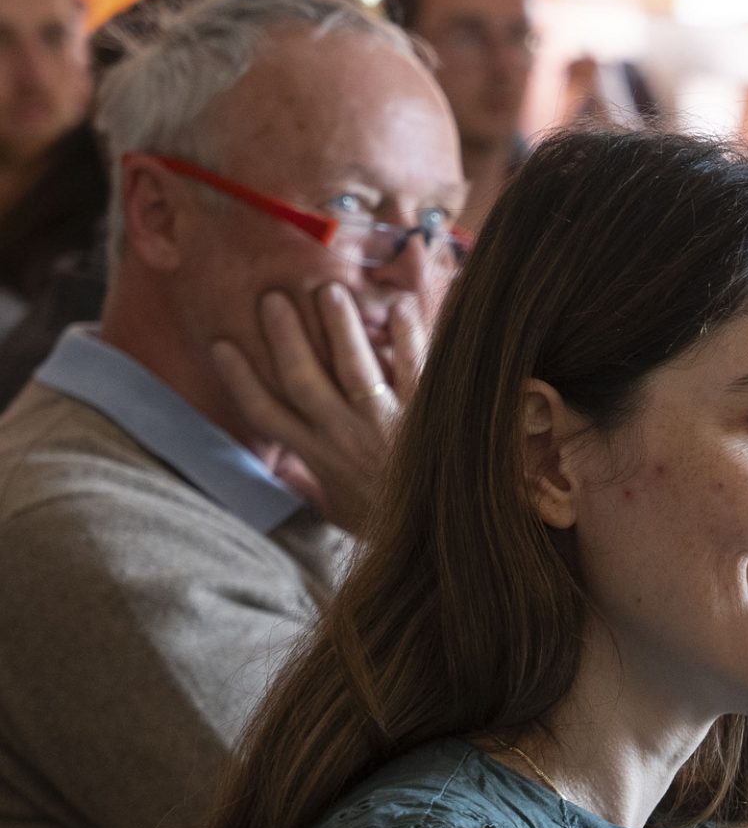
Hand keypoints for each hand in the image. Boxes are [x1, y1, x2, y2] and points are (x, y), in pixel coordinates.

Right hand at [211, 283, 424, 535]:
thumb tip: (276, 473)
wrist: (446, 537)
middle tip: (273, 296)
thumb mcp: (339, 510)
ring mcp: (385, 426)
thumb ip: (310, 486)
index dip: (239, 379)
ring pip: (354, 368)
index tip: (221, 344)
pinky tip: (401, 308)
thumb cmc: (390, 520)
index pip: (265, 414)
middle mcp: (344, 438)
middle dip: (284, 337)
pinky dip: (408, 339)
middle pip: (301, 379)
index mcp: (318, 456)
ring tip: (329, 290)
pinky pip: (415, 371)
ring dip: (339, 327)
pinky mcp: (426, 418)